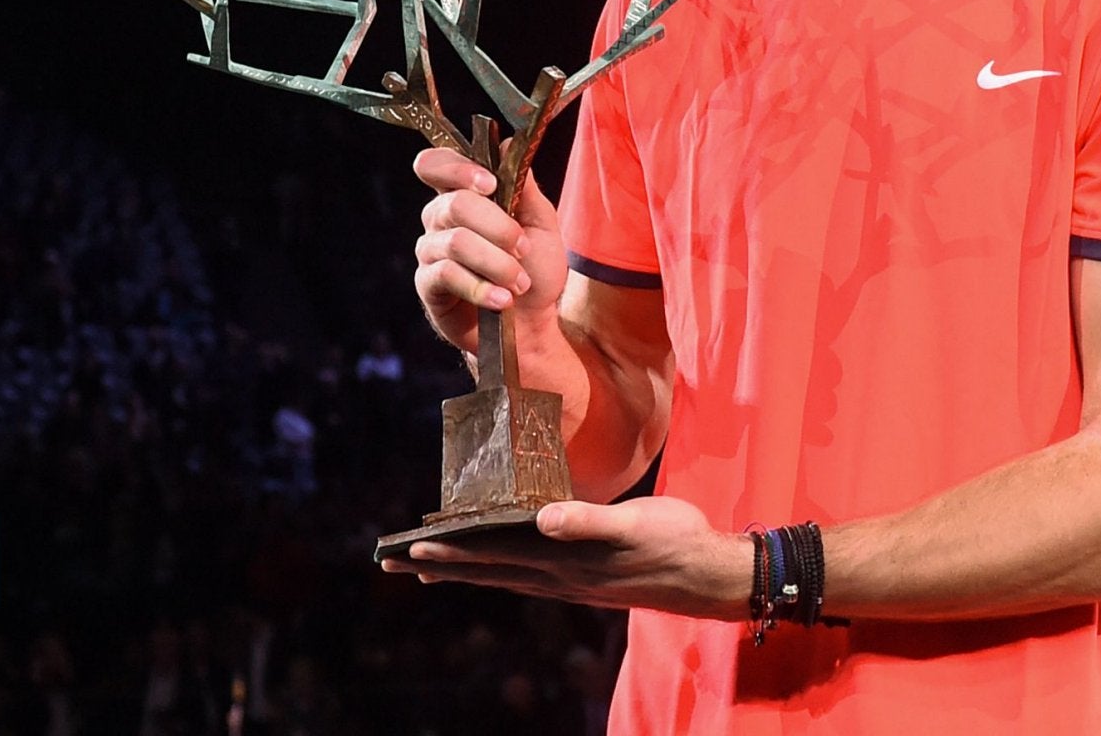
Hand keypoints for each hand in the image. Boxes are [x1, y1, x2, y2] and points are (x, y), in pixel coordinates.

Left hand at [380, 496, 752, 618]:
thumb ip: (590, 521)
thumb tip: (544, 519)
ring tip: (428, 569)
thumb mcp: (636, 525)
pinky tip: (496, 569)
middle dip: (441, 565)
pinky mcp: (584, 579)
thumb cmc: (675, 541)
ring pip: (503, 577)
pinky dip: (498, 572)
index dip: (452, 550)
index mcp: (564, 558)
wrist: (708, 574)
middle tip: (392, 563)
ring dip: (463, 571)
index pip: (495, 554)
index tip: (409, 549)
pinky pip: (526, 577)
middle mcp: (559, 575)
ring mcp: (570, 581)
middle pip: (488, 570)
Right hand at [412, 146, 568, 354]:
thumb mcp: (542, 225)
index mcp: (465, 195)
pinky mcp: (428, 285)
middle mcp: (440, 218)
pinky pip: (446, 275)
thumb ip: (525, 188)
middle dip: (498, 227)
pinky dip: (480, 287)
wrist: (532, 323)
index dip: (457, 168)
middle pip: (454, 203)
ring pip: (456, 242)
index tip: (491, 184)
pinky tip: (501, 300)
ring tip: (519, 283)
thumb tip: (509, 143)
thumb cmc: (535, 269)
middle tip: (523, 248)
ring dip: (497, 263)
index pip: (436, 165)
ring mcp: (431, 251)